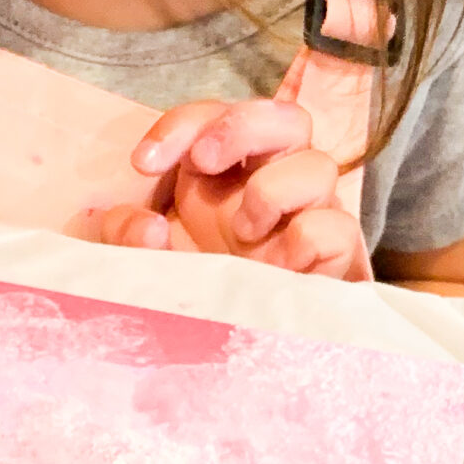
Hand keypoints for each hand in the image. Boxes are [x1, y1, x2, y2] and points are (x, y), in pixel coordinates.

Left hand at [94, 96, 364, 278]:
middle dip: (241, 126)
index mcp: (222, 173)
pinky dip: (308, 237)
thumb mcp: (142, 259)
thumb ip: (125, 236)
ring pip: (319, 165)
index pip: (214, 117)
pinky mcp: (331, 257)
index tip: (143, 163)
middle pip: (284, 118)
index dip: (181, 125)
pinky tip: (277, 266)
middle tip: (204, 160)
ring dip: (273, 190)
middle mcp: (270, 181)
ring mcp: (307, 216)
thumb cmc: (189, 290)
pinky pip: (338, 228)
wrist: (231, 346)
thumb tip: (149, 228)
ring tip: (241, 232)